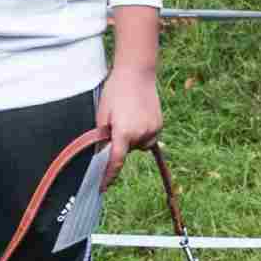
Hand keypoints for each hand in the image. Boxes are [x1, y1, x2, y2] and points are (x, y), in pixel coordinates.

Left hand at [94, 68, 162, 188]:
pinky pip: (148, 138)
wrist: (137, 73)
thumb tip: (101, 154)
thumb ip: (102, 137)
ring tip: (128, 116)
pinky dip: (142, 133)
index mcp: (123, 132)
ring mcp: (153, 130)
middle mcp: (141, 134)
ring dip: (132, 138)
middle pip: (127, 150)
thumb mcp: (102, 115)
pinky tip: (138, 117)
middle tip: (115, 122)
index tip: (102, 187)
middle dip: (120, 142)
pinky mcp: (159, 125)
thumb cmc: (115, 91)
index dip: (108, 176)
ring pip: (139, 145)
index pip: (115, 161)